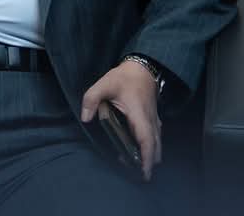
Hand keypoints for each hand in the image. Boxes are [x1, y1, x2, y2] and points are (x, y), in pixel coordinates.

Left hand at [80, 60, 161, 180]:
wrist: (142, 68)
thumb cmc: (123, 77)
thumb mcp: (103, 84)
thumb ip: (91, 99)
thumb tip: (86, 119)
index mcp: (139, 114)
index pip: (147, 140)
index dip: (146, 158)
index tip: (144, 173)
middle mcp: (150, 120)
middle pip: (155, 148)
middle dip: (147, 162)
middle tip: (135, 174)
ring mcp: (154, 120)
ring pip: (157, 144)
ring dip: (148, 156)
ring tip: (133, 166)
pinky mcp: (154, 120)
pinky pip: (154, 138)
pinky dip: (149, 148)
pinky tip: (136, 152)